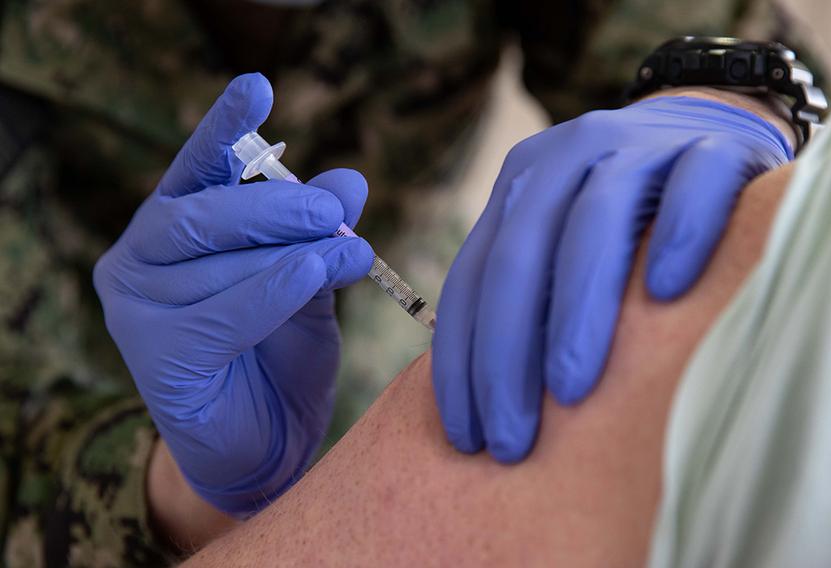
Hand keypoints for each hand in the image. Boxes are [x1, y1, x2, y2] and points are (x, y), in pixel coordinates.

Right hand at [93, 73, 373, 515]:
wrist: (264, 446)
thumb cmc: (280, 355)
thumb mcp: (308, 283)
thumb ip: (319, 236)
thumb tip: (350, 179)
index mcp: (173, 229)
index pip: (197, 170)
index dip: (225, 128)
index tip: (257, 86)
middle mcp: (139, 259)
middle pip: (204, 213)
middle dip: (277, 206)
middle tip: (333, 209)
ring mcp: (137, 309)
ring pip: (218, 263)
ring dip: (291, 255)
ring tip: (348, 251)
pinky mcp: (155, 357)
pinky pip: (222, 314)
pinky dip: (272, 292)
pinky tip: (312, 277)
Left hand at [433, 93, 793, 461]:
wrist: (715, 126)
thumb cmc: (634, 215)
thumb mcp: (566, 240)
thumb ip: (530, 293)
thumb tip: (489, 397)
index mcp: (522, 184)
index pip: (473, 276)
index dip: (461, 359)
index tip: (469, 436)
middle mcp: (569, 155)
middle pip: (520, 255)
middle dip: (505, 354)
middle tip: (513, 439)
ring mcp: (641, 144)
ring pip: (594, 222)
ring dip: (576, 309)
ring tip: (570, 391)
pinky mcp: (715, 145)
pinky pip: (694, 185)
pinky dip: (678, 234)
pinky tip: (665, 291)